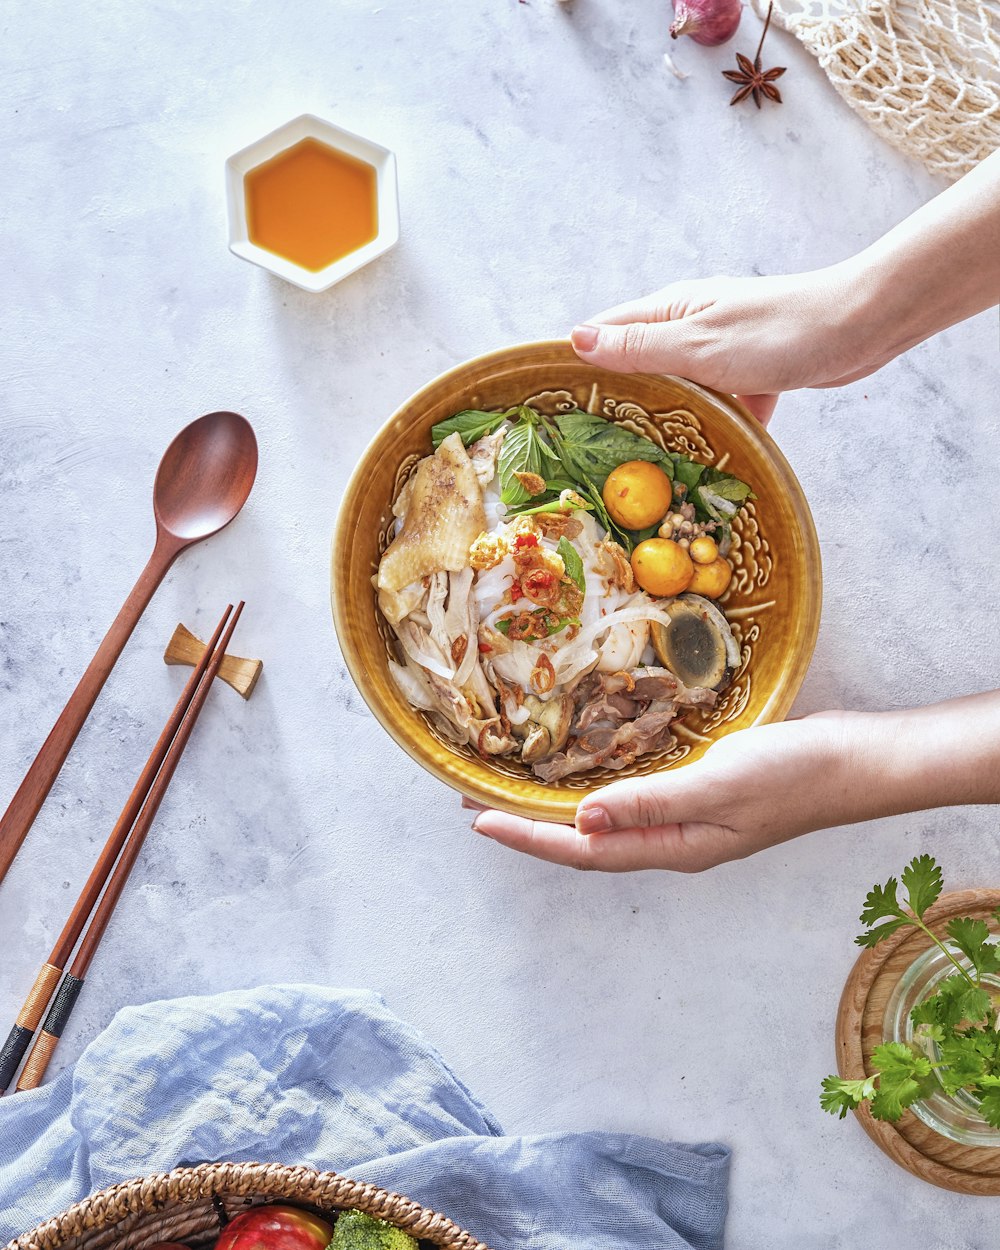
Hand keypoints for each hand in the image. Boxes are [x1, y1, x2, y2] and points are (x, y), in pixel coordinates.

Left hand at [470, 711, 883, 872]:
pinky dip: (598, 792)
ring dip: (558, 811)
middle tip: (477, 805)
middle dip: (530, 828)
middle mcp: (674, 840)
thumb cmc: (793, 775)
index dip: (528, 837)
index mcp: (674, 847)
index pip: (583, 850)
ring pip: (606, 822)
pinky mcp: (699, 794)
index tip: (478, 821)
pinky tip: (586, 774)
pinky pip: (632, 801)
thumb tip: (580, 822)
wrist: (854, 762)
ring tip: (515, 793)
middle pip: (586, 842)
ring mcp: (688, 819)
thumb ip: (649, 804)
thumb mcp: (717, 785)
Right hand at [569, 150, 999, 423]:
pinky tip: (711, 461)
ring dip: (671, 420)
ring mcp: (722, 350)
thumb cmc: (776, 331)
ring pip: (683, 390)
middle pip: (642, 364)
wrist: (858, 329)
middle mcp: (691, 325)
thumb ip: (638, 346)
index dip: (579, 362)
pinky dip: (718, 428)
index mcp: (671, 309)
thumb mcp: (696, 344)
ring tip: (645, 464)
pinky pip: (723, 405)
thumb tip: (576, 339)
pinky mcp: (753, 373)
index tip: (555, 403)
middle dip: (621, 400)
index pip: (607, 331)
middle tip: (593, 447)